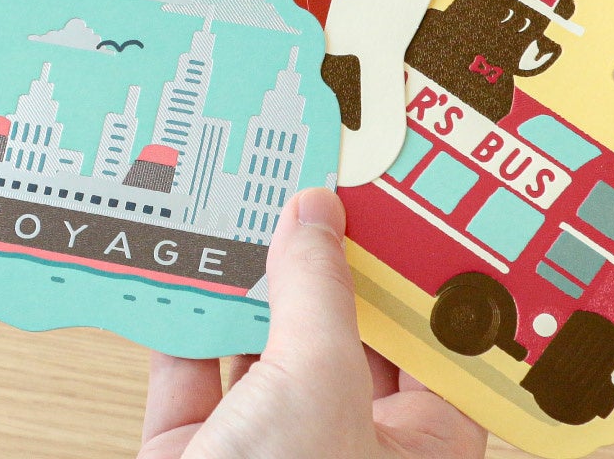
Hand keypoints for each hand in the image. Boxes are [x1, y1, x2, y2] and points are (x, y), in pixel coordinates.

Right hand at [138, 189, 486, 458]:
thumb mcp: (317, 383)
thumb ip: (315, 292)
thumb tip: (315, 219)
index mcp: (418, 444)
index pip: (431, 335)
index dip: (415, 264)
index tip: (399, 196)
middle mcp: (346, 442)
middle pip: (339, 328)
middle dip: (320, 260)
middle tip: (310, 181)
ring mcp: (269, 446)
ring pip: (261, 341)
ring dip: (245, 279)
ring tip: (242, 202)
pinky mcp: (196, 451)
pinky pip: (192, 368)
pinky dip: (182, 316)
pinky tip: (184, 261)